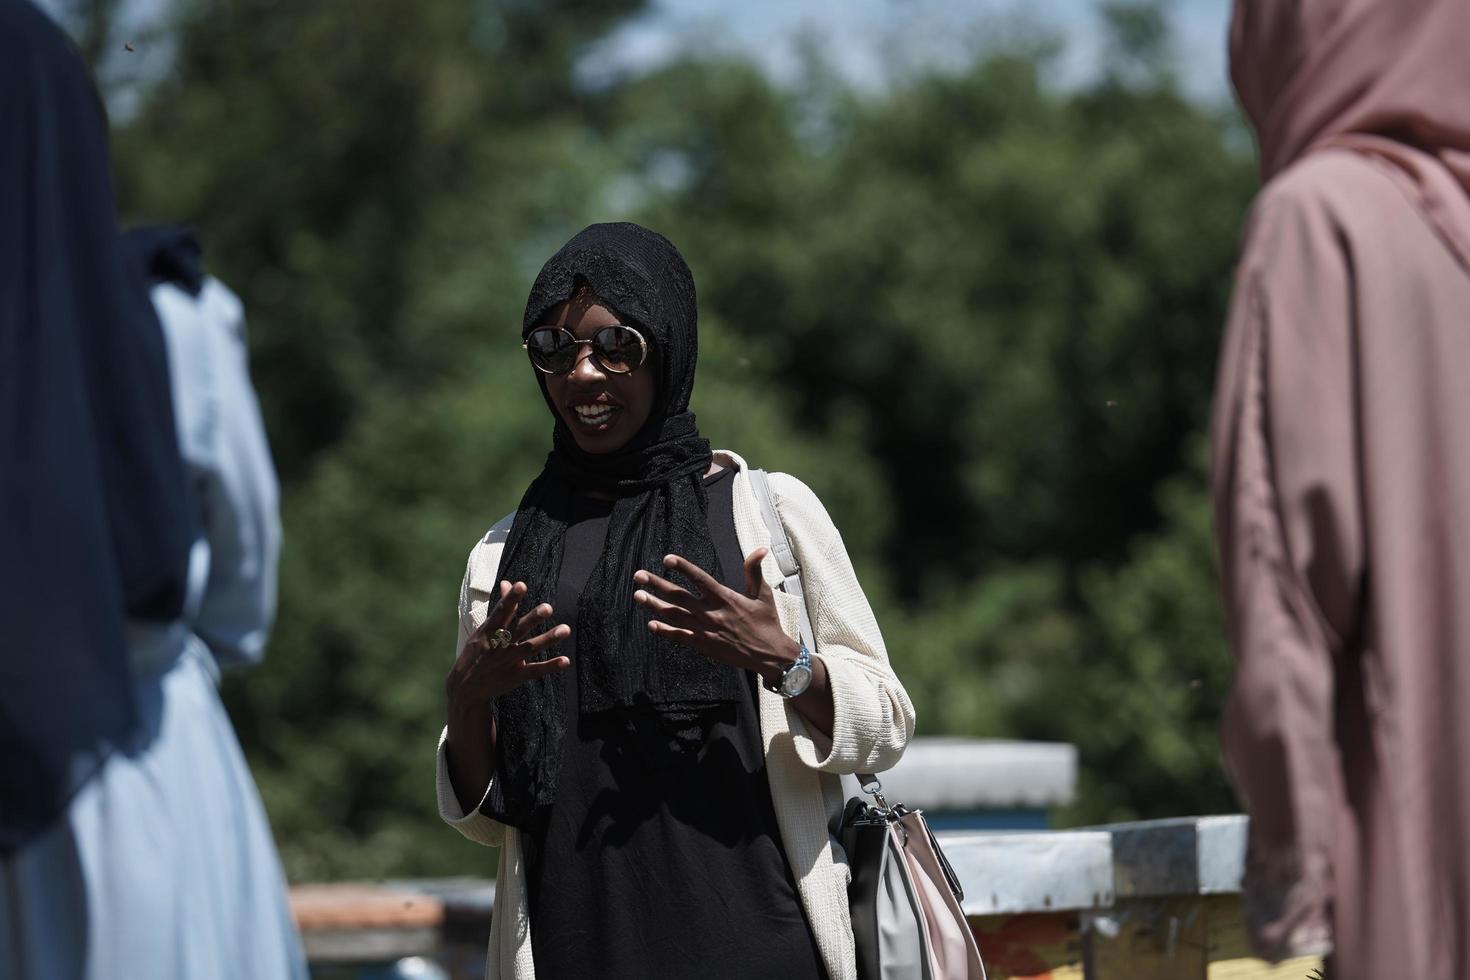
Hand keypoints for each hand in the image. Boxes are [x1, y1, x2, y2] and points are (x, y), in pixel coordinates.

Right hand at [446, 580, 570, 719]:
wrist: (464, 688)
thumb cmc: (476, 652)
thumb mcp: (483, 630)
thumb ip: (501, 609)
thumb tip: (507, 583)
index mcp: (488, 631)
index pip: (501, 612)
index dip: (510, 599)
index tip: (521, 585)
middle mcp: (499, 645)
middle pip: (518, 629)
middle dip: (532, 619)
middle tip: (548, 608)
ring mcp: (508, 661)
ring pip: (530, 647)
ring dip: (548, 639)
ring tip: (566, 629)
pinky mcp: (516, 676)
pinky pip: (535, 670)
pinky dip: (550, 666)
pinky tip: (565, 660)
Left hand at [633, 548, 798, 683]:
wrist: (769, 655)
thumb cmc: (767, 622)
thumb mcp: (763, 594)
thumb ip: (754, 571)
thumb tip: (760, 549)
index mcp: (726, 598)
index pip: (700, 579)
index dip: (683, 568)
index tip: (667, 558)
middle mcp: (712, 614)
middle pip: (679, 596)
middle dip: (657, 584)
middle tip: (639, 575)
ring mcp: (705, 631)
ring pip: (674, 616)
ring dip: (654, 605)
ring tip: (638, 595)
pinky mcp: (703, 645)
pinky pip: (679, 636)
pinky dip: (664, 630)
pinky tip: (651, 624)